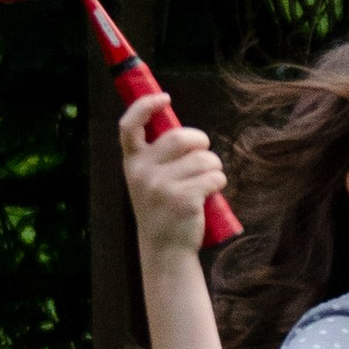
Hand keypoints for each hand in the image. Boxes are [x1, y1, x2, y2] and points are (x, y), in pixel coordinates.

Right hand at [120, 88, 228, 257]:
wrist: (165, 250)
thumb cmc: (162, 208)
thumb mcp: (148, 180)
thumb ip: (157, 156)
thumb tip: (182, 129)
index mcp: (132, 163)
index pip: (129, 126)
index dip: (145, 106)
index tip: (165, 98)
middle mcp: (142, 173)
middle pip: (181, 137)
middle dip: (201, 142)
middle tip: (204, 154)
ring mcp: (161, 187)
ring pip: (204, 158)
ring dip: (214, 166)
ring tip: (208, 179)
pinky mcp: (183, 199)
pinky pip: (214, 177)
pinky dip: (219, 182)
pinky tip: (211, 193)